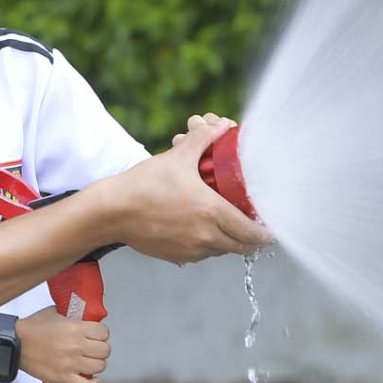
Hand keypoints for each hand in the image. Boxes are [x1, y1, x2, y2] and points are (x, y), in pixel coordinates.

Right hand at [16, 309, 109, 382]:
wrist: (14, 343)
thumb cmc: (31, 328)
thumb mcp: (54, 313)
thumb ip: (70, 314)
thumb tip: (82, 316)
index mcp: (75, 328)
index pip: (104, 333)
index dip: (101, 334)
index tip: (96, 336)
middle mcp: (76, 346)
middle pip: (105, 351)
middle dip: (100, 349)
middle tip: (92, 349)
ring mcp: (70, 364)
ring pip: (99, 367)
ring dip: (96, 365)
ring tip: (88, 362)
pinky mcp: (63, 378)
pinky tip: (91, 379)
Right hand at [92, 117, 271, 262]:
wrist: (111, 211)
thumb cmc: (144, 184)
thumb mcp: (177, 157)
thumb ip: (203, 140)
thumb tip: (220, 125)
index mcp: (212, 212)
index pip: (252, 233)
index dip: (265, 234)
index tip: (270, 230)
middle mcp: (205, 236)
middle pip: (241, 247)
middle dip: (250, 240)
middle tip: (253, 229)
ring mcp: (190, 250)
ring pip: (220, 251)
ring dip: (227, 242)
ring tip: (224, 227)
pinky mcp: (175, 257)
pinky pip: (199, 255)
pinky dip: (205, 246)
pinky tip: (198, 232)